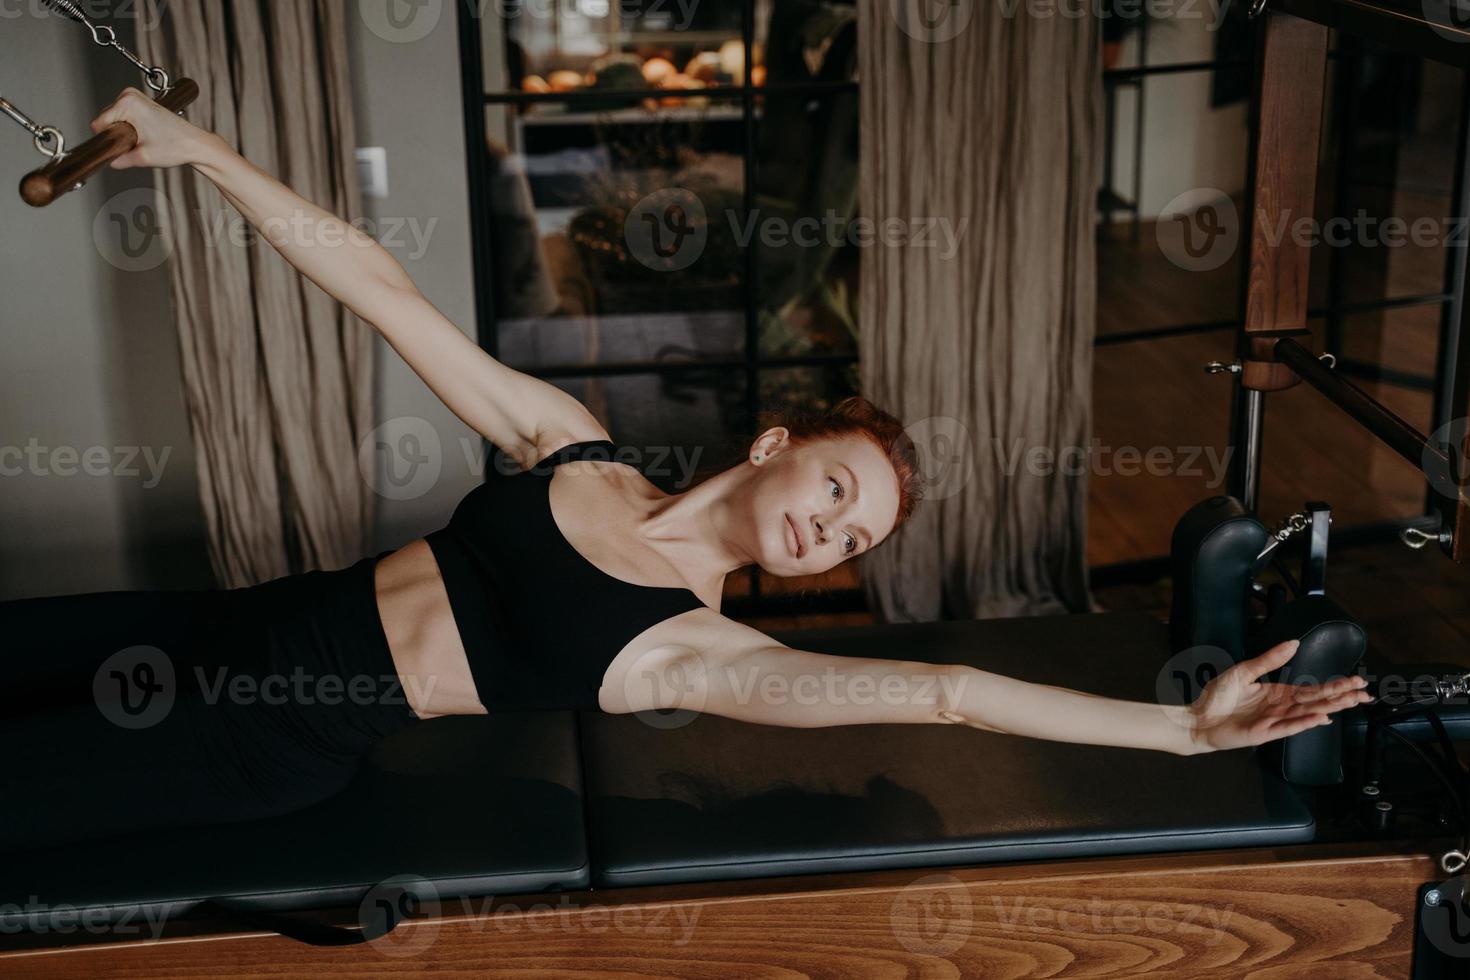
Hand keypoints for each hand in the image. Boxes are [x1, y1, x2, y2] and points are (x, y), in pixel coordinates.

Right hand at [89, 87, 219, 169]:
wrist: (195, 143)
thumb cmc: (176, 145)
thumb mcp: (144, 157)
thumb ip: (121, 159)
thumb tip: (109, 161)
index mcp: (128, 103)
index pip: (99, 123)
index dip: (107, 140)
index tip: (122, 147)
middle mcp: (129, 95)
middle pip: (106, 120)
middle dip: (117, 135)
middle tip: (137, 144)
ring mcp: (135, 96)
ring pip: (114, 119)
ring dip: (123, 132)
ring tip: (143, 138)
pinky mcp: (140, 101)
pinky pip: (123, 116)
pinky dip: (129, 127)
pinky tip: (144, 134)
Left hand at [1188, 640, 1371, 752]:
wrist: (1198, 717)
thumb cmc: (1218, 696)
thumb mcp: (1244, 671)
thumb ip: (1269, 659)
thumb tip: (1293, 643)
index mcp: (1279, 693)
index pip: (1312, 688)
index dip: (1335, 684)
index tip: (1357, 679)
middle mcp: (1281, 707)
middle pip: (1317, 700)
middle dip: (1341, 695)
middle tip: (1365, 691)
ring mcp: (1275, 721)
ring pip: (1308, 713)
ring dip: (1330, 707)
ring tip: (1352, 701)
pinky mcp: (1264, 733)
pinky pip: (1288, 726)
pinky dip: (1304, 722)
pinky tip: (1321, 717)